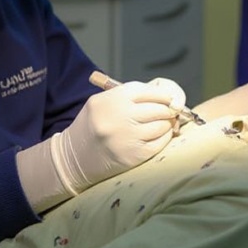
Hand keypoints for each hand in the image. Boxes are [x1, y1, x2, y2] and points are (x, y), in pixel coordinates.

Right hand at [51, 78, 184, 193]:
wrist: (75, 154)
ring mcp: (128, 138)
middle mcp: (121, 117)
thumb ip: (130, 96)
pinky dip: (164, 138)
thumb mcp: (104, 101)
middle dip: (169, 110)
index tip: (171, 98)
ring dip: (168, 124)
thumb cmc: (94, 123)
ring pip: (161, 126)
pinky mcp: (133, 155)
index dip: (164, 94)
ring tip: (166, 123)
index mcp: (113, 99)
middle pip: (158, 109)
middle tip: (172, 111)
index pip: (149, 92)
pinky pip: (159, 144)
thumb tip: (166, 96)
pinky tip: (161, 135)